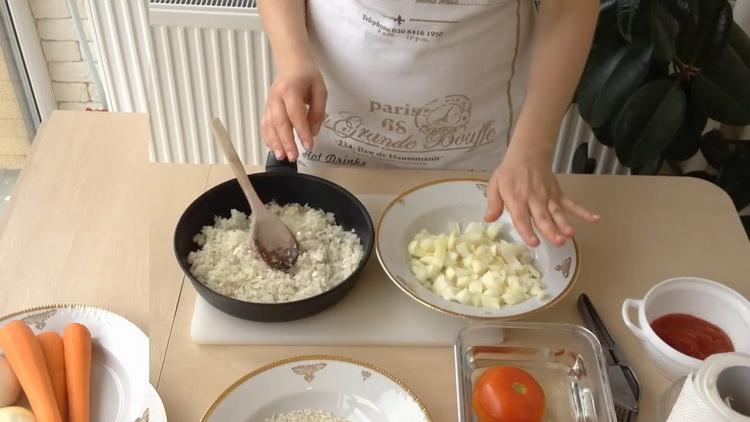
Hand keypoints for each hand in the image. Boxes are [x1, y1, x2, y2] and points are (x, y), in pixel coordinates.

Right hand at [261, 60, 326, 160]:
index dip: (302, 131)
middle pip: (280, 122)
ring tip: (282, 157)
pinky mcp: (267, 108)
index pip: (296, 114)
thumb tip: (313, 132)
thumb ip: (318, 111)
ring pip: (269, 125)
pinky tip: (274, 149)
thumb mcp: (320, 90)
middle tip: (294, 157)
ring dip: (275, 143)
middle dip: (286, 142)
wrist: (291, 64)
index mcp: (291, 90)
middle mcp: (277, 97)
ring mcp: (269, 103)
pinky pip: (265, 125)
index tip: (308, 146)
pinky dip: (268, 138)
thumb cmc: (307, 76)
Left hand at [484, 145, 598, 246]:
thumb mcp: (495, 185)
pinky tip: (594, 219)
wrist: (527, 154)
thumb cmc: (509, 173)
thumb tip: (488, 219)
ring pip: (557, 212)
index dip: (527, 230)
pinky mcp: (558, 194)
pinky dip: (583, 211)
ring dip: (564, 224)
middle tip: (557, 242)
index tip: (534, 242)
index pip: (522, 217)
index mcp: (516, 198)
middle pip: (542, 217)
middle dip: (550, 230)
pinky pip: (571, 204)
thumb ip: (493, 203)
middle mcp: (534, 199)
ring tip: (570, 235)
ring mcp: (548, 197)